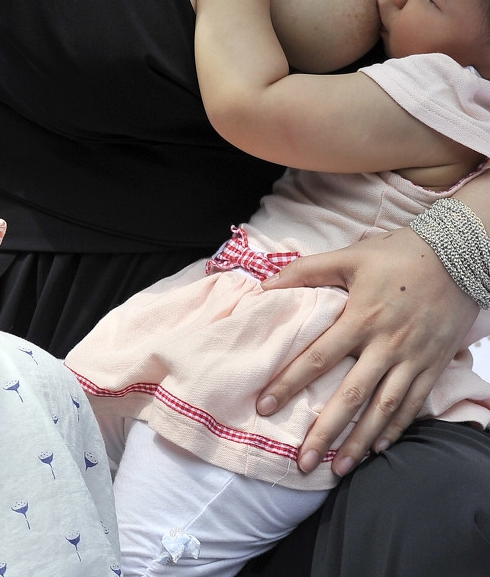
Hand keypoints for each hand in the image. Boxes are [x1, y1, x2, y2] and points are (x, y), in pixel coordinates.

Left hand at [259, 228, 479, 474]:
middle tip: (302, 461)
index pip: (317, 358)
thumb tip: (266, 285)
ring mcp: (413, 359)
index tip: (265, 407)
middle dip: (325, 432)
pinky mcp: (433, 365)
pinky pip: (413, 404)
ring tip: (337, 469)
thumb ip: (306, 271)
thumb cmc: (398, 254)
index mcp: (360, 319)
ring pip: (383, 410)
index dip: (289, 384)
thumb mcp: (348, 256)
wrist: (459, 254)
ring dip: (360, 442)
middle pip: (350, 396)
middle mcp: (387, 345)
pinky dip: (396, 429)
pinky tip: (378, 449)